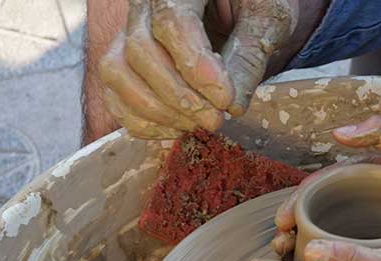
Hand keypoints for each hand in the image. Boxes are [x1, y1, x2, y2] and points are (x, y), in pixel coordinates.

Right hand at [99, 0, 297, 138]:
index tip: (225, 100)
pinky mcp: (125, 62)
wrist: (239, 8)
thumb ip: (249, 55)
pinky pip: (115, 95)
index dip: (196, 66)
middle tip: (215, 119)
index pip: (172, 22)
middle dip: (178, 95)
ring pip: (118, 72)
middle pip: (139, 49)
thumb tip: (232, 106)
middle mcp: (144, 4)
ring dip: (157, 110)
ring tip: (198, 124)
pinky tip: (178, 127)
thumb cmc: (254, 5)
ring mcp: (128, 32)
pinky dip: (142, 121)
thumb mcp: (266, 19)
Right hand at [273, 116, 380, 260]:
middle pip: (315, 216)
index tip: (284, 223)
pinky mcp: (379, 251)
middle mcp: (361, 202)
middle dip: (292, 232)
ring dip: (302, 252)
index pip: (318, 190)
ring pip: (324, 240)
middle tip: (279, 248)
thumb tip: (338, 133)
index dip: (296, 204)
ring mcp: (369, 228)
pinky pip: (343, 259)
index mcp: (362, 179)